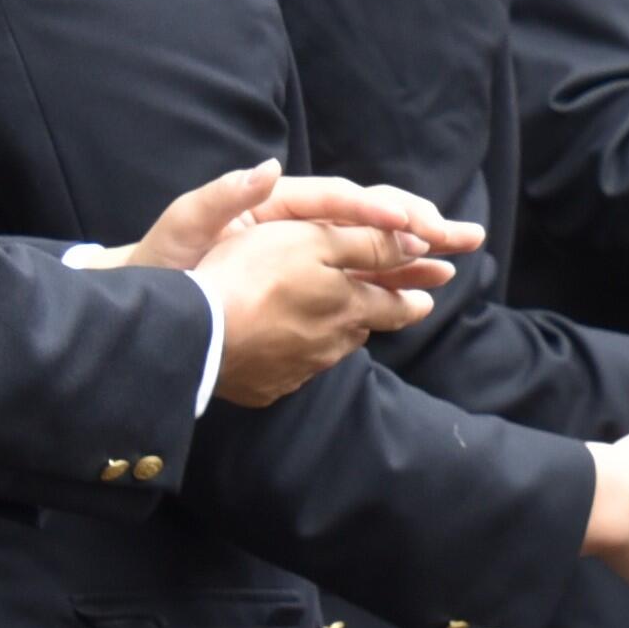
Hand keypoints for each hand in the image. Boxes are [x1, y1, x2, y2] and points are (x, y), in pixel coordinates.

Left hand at [108, 165, 476, 279]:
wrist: (149, 299)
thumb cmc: (162, 262)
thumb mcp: (183, 226)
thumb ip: (222, 196)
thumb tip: (266, 166)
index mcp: (276, 203)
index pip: (339, 199)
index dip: (378, 208)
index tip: (412, 222)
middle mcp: (298, 221)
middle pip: (369, 214)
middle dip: (419, 222)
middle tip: (463, 235)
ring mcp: (305, 249)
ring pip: (372, 245)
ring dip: (417, 250)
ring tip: (457, 258)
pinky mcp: (306, 277)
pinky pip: (358, 275)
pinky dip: (392, 279)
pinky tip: (419, 290)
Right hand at [195, 218, 437, 405]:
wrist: (199, 332)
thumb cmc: (254, 274)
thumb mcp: (314, 241)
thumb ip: (369, 243)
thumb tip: (418, 245)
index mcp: (349, 307)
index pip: (393, 305)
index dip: (412, 298)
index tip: (429, 298)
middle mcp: (332, 345)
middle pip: (365, 329)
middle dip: (383, 316)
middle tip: (401, 311)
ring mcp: (299, 370)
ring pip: (331, 349)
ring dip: (338, 334)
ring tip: (337, 323)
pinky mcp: (268, 386)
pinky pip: (292, 368)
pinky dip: (295, 353)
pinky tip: (282, 345)